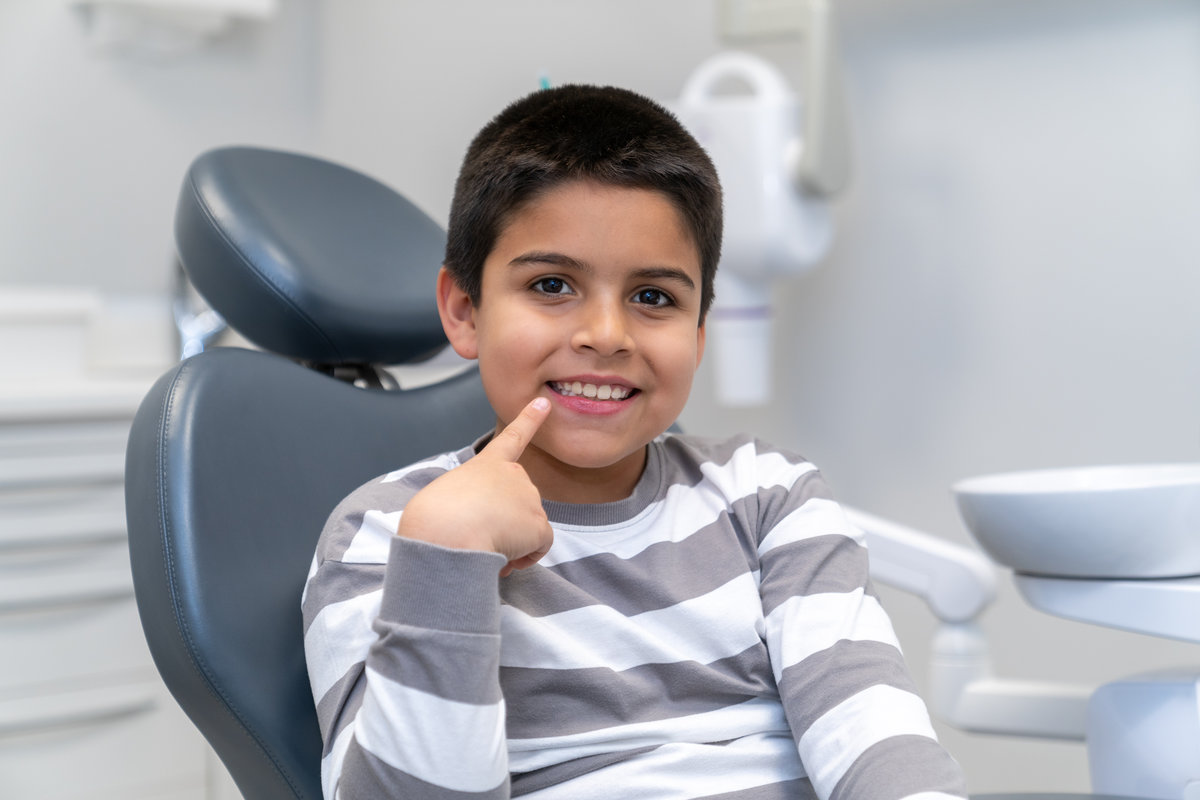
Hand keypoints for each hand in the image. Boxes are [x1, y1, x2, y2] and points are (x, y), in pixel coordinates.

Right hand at [397, 397, 552, 576]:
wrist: (445, 533)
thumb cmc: (432, 519)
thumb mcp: (446, 498)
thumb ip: (471, 503)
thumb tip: (487, 529)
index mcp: (486, 464)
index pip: (512, 437)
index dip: (529, 419)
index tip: (544, 403)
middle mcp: (513, 474)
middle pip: (517, 504)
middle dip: (505, 523)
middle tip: (479, 535)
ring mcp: (529, 497)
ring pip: (527, 528)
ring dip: (511, 543)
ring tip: (483, 544)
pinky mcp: (539, 523)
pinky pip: (539, 547)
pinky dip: (526, 557)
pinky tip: (505, 560)